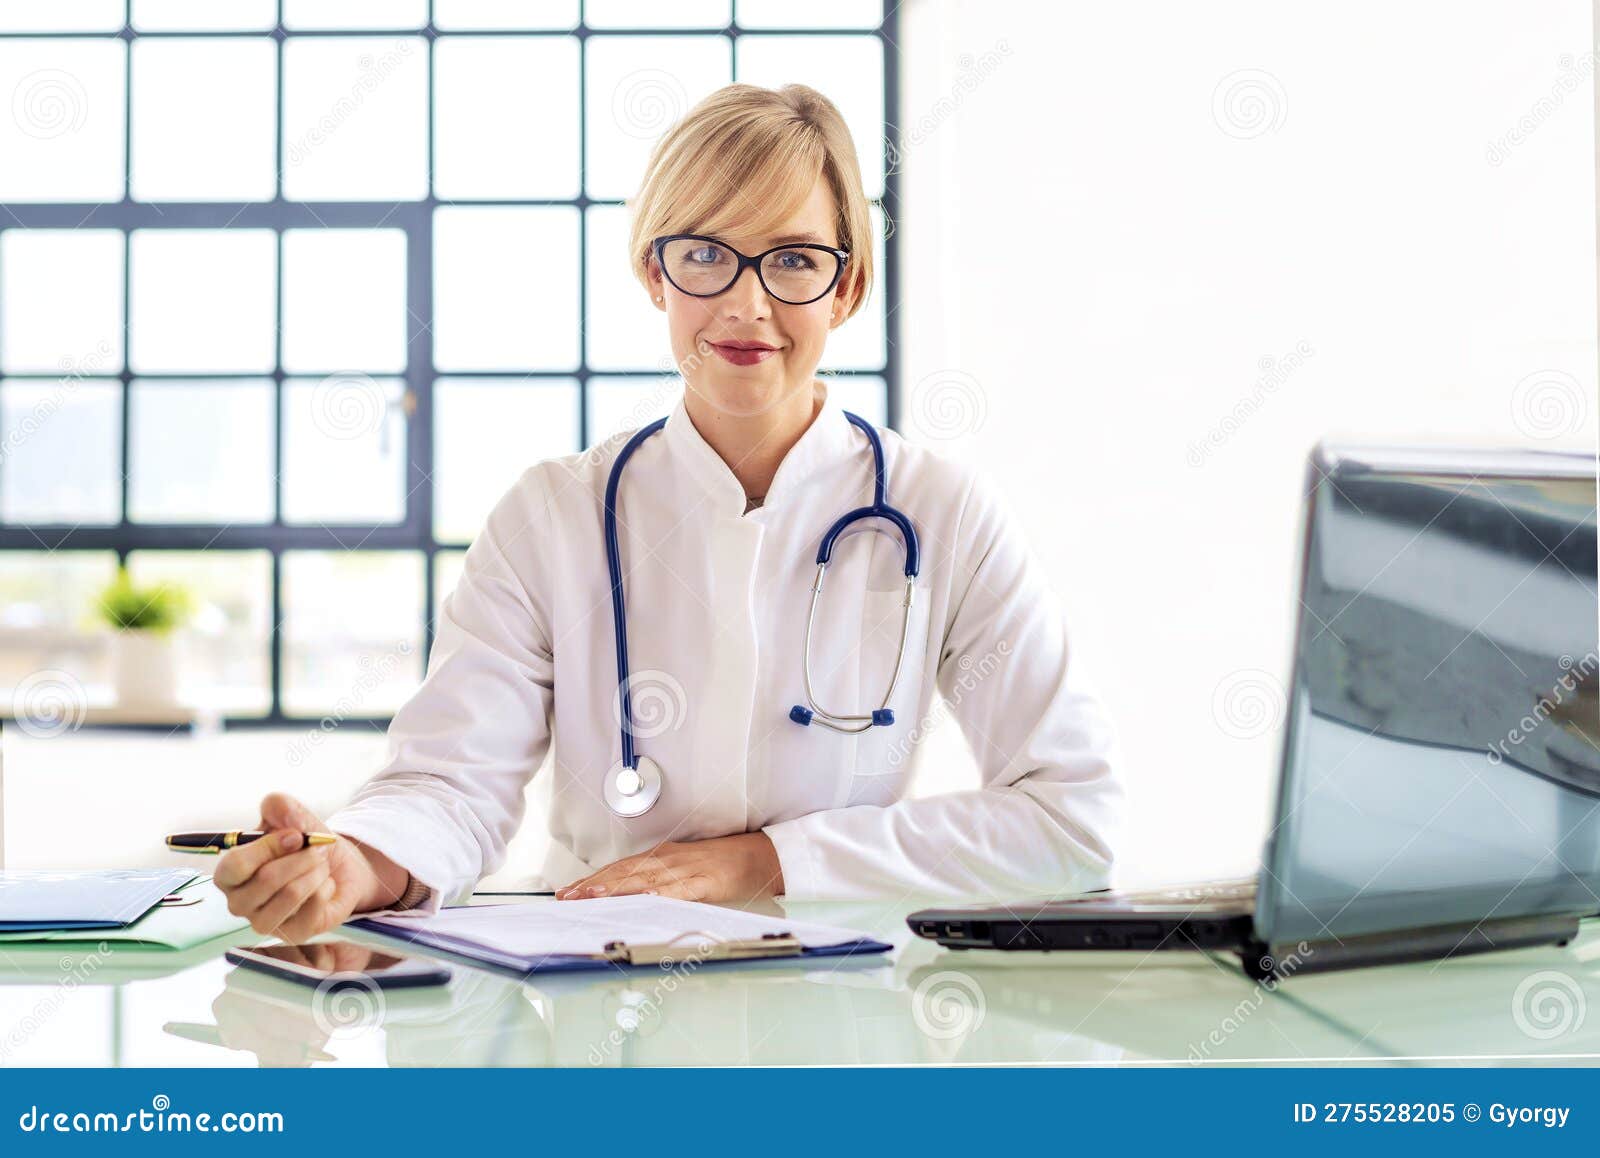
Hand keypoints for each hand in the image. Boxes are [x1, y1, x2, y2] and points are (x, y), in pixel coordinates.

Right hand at [215, 793, 407, 940]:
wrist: (337, 868)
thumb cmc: (304, 845)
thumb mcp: (292, 817)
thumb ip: (279, 805)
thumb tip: (277, 808)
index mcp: (230, 874)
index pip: (235, 865)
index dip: (267, 847)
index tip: (296, 835)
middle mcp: (240, 902)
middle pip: (265, 880)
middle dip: (300, 858)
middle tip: (317, 850)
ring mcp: (264, 922)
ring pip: (290, 894)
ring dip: (314, 872)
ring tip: (321, 865)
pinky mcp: (293, 934)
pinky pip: (312, 908)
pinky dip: (325, 888)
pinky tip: (325, 885)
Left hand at [555, 832, 783, 904]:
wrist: (758, 856)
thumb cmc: (721, 865)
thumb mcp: (683, 871)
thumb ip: (658, 882)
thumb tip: (629, 899)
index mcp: (662, 858)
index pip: (619, 870)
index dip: (593, 881)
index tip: (569, 892)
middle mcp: (668, 860)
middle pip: (625, 873)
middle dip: (595, 885)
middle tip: (569, 897)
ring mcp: (686, 870)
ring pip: (646, 880)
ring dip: (617, 887)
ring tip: (593, 896)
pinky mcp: (706, 881)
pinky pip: (681, 890)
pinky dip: (661, 894)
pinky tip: (645, 899)